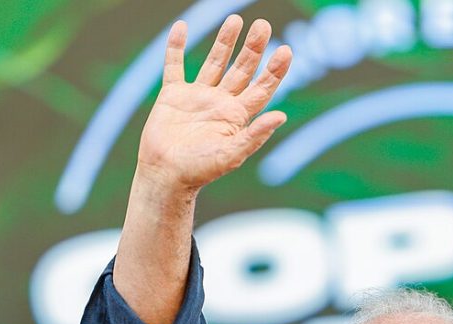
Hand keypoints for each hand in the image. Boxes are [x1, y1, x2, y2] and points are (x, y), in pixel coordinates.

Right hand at [136, 16, 292, 191]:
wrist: (166, 175)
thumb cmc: (200, 170)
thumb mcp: (231, 155)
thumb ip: (255, 135)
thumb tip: (281, 116)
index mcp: (237, 116)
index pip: (262, 88)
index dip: (275, 70)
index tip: (286, 51)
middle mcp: (221, 102)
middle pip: (242, 69)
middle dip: (253, 48)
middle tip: (263, 25)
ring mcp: (197, 97)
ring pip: (215, 62)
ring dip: (225, 42)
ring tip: (235, 19)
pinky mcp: (173, 95)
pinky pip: (174, 65)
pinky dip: (176, 47)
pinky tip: (181, 28)